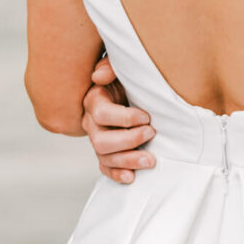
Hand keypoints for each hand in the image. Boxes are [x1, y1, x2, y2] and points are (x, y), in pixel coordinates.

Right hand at [82, 56, 156, 182]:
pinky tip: (131, 177)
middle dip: (128, 140)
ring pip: (105, 157)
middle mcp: (92, 123)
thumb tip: (98, 77)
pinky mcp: (106, 153)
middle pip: (101, 141)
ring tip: (151, 160)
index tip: (146, 116)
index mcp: (94, 101)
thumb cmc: (130, 78)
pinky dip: (117, 174)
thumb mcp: (123, 68)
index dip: (124, 118)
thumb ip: (111, 66)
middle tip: (151, 133)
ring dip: (128, 161)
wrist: (134, 91)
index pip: (102, 114)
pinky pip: (105, 168)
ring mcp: (98, 140)